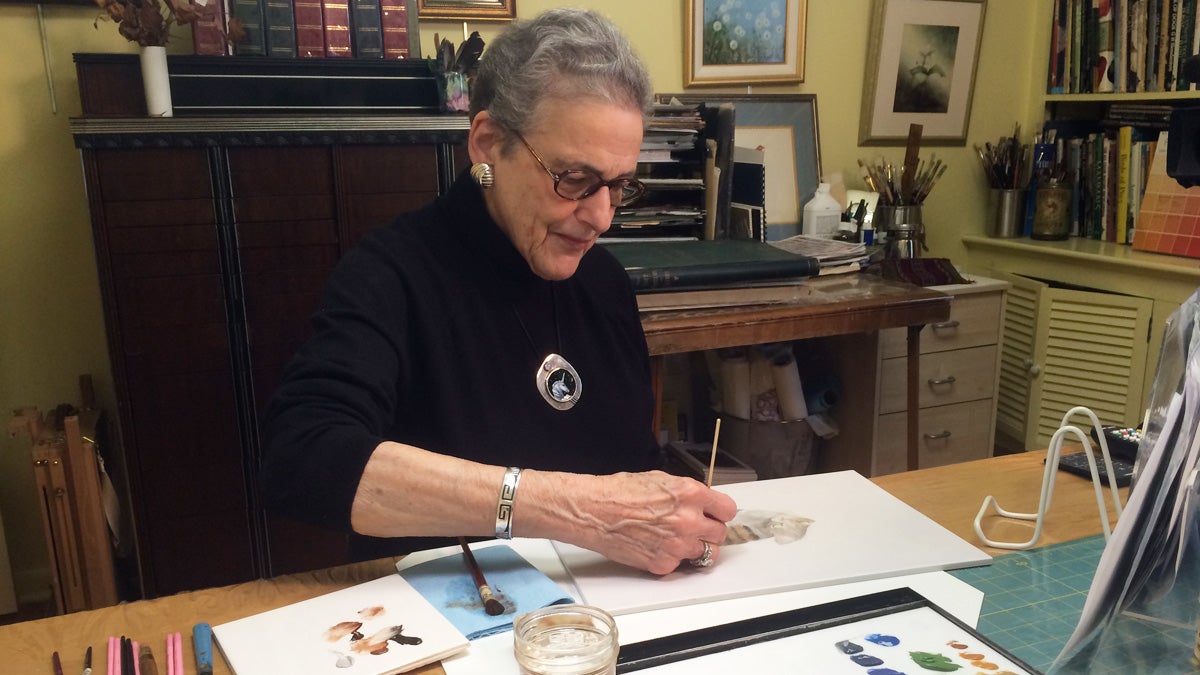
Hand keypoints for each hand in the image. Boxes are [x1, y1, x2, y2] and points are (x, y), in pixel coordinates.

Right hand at [531, 470, 738, 574]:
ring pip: (706, 553)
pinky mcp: (663, 564)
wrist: (593, 511)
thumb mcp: (660, 479)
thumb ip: (687, 493)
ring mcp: (677, 545)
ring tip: (676, 539)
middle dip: (709, 530)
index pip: (727, 510)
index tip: (716, 515)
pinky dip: (673, 558)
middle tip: (695, 528)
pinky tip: (657, 546)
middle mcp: (688, 521)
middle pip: (720, 534)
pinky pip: (680, 565)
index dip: (720, 512)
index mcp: (690, 494)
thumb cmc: (619, 492)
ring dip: (695, 547)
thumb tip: (701, 502)